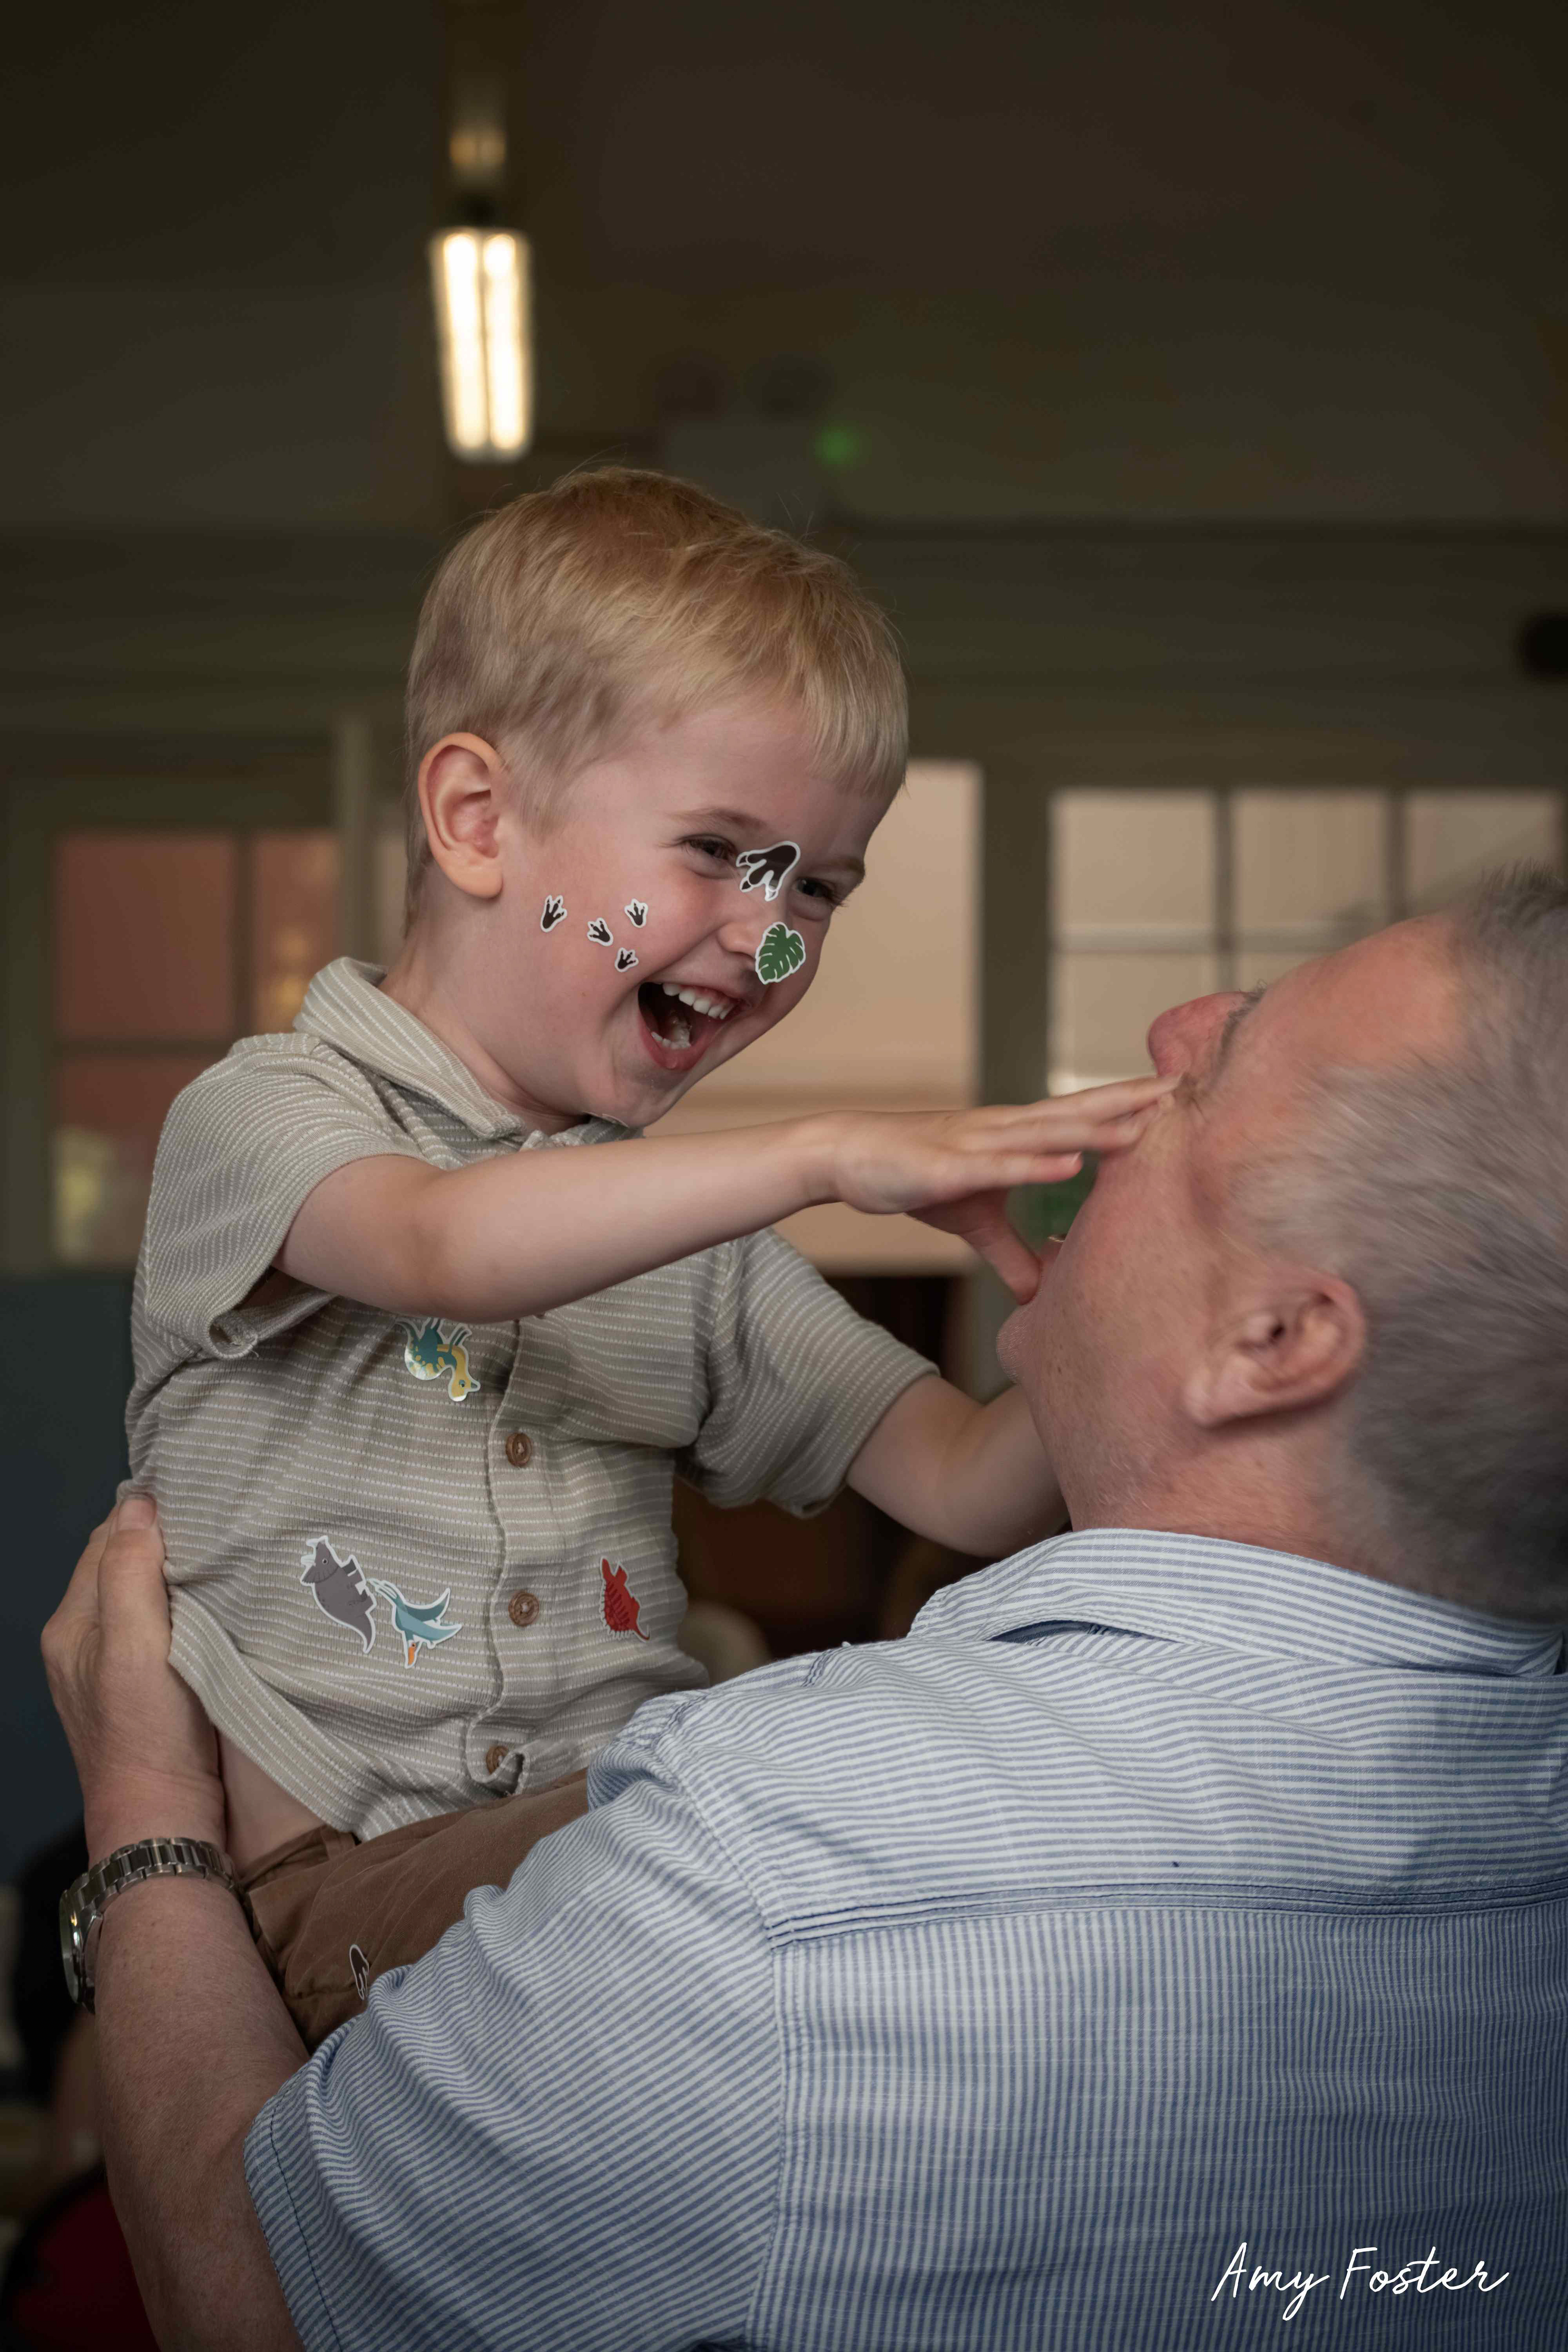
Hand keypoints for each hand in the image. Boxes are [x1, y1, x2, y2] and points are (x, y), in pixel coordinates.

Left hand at [42, 1495, 224, 1861]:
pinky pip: (164, 1629)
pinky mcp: (147, 1689)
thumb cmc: (147, 1732)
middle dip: (165, 1541)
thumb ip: (130, 1573)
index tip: (201, 1496)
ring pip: (146, 1598)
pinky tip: (221, 1605)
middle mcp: (85, 1642)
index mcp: (72, 1625)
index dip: (148, 1515)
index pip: (107, 1542)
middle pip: (124, 1567)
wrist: (165, 1819)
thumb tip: (139, 1503)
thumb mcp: (133, 1647)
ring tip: (228, 1554)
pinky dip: (188, 1610)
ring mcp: (114, 1669)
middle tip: (223, 1520)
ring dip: (181, 1576)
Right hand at [821, 1076, 1174, 1297]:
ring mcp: (977, 1146)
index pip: (1078, 1116)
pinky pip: (1000, 1168)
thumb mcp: (972, 1222)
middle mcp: (1002, 1131)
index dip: (1124, 1105)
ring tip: (1143, 1123)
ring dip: (1095, 1130)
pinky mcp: (949, 1168)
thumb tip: (1040, 1294)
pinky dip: (1036, 1164)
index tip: (1172, 1092)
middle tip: (1179, 1086)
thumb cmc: (913, 1176)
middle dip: (1127, 1102)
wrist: (848, 1156)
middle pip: (1075, 1113)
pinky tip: (1071, 1161)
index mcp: (1012, 1136)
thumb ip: (1010, 1253)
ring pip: (1045, 1135)